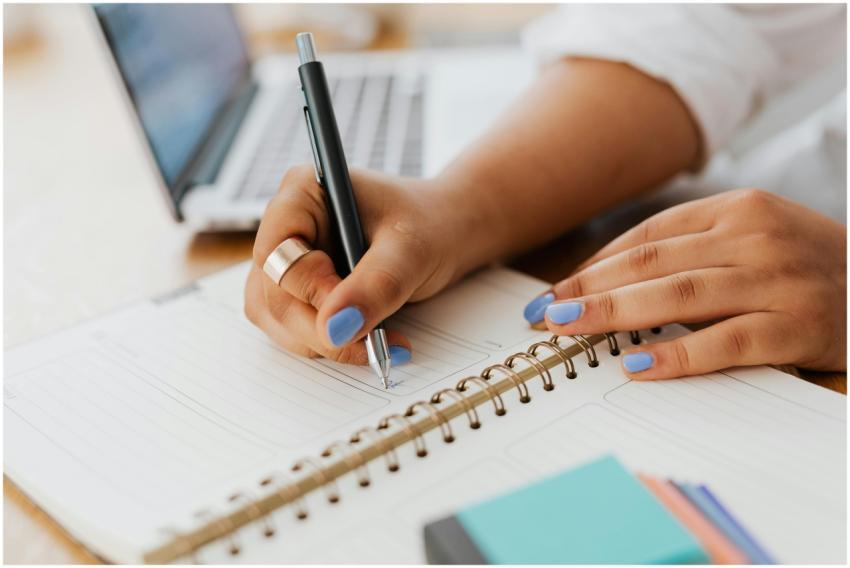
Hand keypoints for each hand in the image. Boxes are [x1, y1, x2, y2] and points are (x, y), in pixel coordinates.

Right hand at [246, 165, 465, 365]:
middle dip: (319, 327)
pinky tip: (367, 341)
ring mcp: (287, 260)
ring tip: (376, 344)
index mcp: (304, 192)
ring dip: (321, 341)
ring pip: (277, 317)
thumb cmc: (430, 226)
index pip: (276, 251)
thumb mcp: (411, 251)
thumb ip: (375, 285)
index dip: (308, 289)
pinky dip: (327, 344)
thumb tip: (334, 328)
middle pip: (272, 291)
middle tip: (370, 344)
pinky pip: (292, 328)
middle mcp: (286, 224)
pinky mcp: (297, 291)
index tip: (352, 315)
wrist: (446, 234)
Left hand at [523, 189, 845, 378]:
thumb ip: (688, 252)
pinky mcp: (798, 324)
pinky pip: (728, 340)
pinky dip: (679, 353)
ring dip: (615, 313)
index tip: (556, 290)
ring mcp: (778, 278)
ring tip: (570, 329)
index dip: (594, 264)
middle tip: (546, 312)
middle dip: (590, 288)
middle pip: (653, 261)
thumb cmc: (804, 266)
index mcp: (737, 208)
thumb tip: (604, 282)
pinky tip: (637, 363)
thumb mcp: (750, 240)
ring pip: (679, 294)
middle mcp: (755, 235)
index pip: (648, 234)